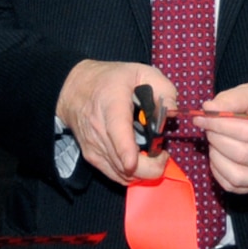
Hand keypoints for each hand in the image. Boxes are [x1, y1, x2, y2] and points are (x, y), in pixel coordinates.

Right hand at [56, 59, 177, 184]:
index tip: (132, 163)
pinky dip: (133, 175)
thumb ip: (164, 88)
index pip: (116, 132)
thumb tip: (173, 112)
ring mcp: (94, 147)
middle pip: (123, 163)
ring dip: (144, 172)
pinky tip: (141, 160)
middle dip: (150, 167)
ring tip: (152, 154)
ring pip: (122, 174)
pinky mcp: (93, 159)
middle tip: (163, 154)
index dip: (125, 151)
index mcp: (112, 105)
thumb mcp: (140, 72)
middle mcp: (99, 130)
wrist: (74, 90)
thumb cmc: (110, 80)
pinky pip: (117, 177)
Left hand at [192, 81, 247, 193]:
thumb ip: (232, 99)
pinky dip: (220, 173)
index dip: (220, 125)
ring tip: (214, 143)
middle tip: (208, 128)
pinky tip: (218, 156)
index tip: (202, 118)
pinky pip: (236, 187)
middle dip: (217, 140)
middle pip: (242, 155)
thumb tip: (208, 109)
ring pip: (238, 176)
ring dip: (217, 158)